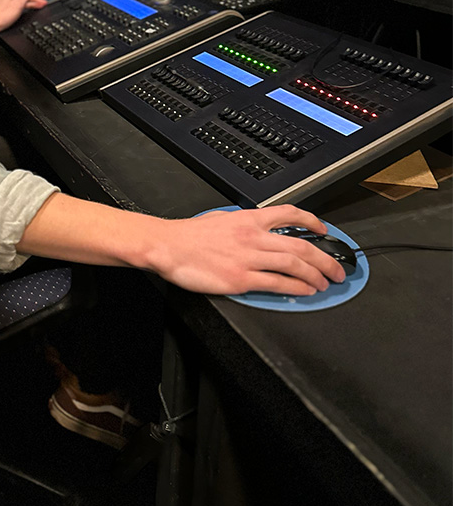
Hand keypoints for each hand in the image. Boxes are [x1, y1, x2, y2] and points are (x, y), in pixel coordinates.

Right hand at [155, 205, 345, 295]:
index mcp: (249, 219)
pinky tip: (306, 291)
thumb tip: (258, 233)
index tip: (324, 230)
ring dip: (315, 275)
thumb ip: (243, 226)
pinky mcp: (241, 279)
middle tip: (337, 269)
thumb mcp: (221, 219)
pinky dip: (296, 287)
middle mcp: (253, 236)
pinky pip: (277, 283)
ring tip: (325, 283)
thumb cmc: (190, 235)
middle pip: (300, 245)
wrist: (169, 246)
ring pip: (294, 264)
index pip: (289, 214)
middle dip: (325, 258)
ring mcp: (248, 258)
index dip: (312, 221)